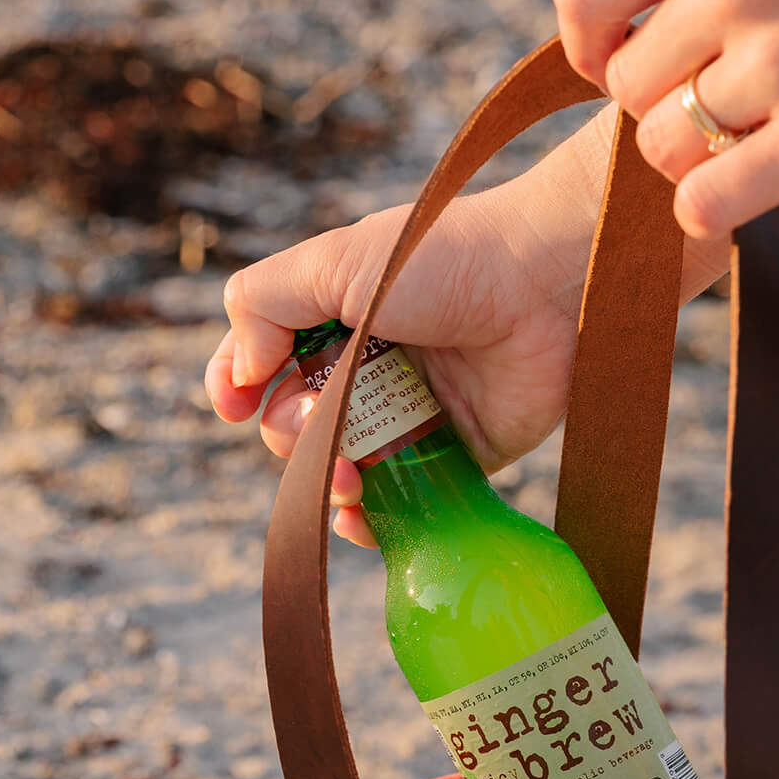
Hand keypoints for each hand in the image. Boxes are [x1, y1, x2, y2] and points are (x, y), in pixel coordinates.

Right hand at [205, 108, 727, 543]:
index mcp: (334, 317)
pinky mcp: (453, 459)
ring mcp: (408, 418)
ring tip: (347, 474)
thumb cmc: (443, 257)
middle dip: (292, 433)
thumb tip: (240, 373)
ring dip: (325, 483)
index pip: (263, 362)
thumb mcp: (336, 262)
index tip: (233, 402)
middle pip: (295, 426)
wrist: (545, 284)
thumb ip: (265, 303)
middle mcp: (367, 370)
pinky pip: (399, 506)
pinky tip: (359, 515)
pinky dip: (369, 521)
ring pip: (339, 472)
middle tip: (320, 419)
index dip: (237, 385)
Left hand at [555, 0, 778, 238]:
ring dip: (691, 162)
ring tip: (749, 149)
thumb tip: (671, 17)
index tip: (624, 59)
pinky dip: (713, 211)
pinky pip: (701, 202)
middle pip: (625, 86)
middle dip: (662, 110)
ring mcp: (772, 67)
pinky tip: (750, 195)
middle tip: (719, 116)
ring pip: (657, 147)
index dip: (591, 41)